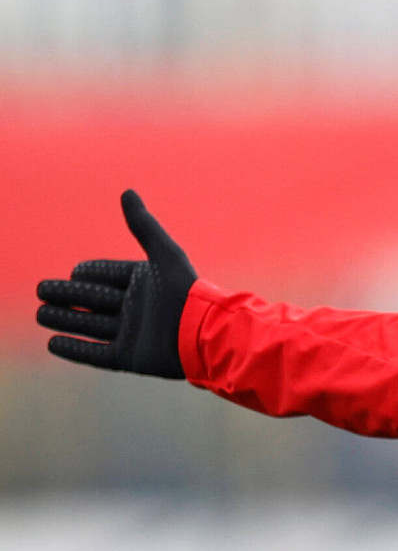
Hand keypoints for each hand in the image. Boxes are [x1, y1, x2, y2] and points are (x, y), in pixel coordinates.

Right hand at [36, 190, 196, 377]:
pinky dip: (74, 348)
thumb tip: (127, 191)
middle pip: (94, 300)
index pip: (109, 276)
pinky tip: (53, 343)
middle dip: (68, 295)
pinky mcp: (129, 358)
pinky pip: (95, 353)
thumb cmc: (185, 292)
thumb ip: (144, 226)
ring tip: (41, 313)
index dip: (91, 273)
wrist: (203, 335)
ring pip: (90, 325)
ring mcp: (132, 334)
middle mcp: (137, 308)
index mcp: (145, 284)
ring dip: (65, 319)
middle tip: (42, 290)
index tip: (73, 271)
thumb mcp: (164, 255)